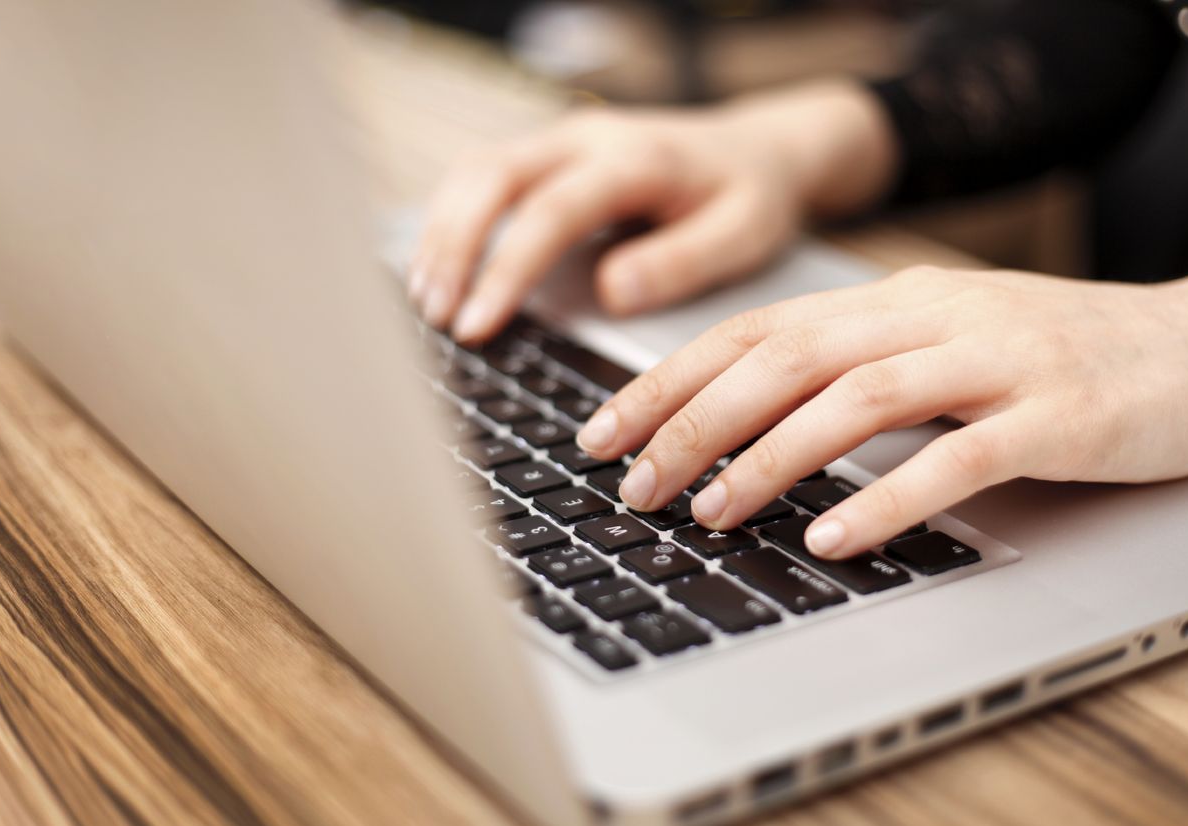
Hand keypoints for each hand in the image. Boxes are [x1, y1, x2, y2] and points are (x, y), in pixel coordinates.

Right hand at [408, 82, 896, 344]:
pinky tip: (440, 265)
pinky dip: (453, 217)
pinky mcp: (552, 154)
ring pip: (478, 169)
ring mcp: (565, 140)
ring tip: (426, 299)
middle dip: (454, 247)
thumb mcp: (743, 235)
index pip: (550, 211)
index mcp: (635, 159)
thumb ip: (681, 262)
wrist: (761, 150)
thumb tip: (611, 292)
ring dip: (443, 232)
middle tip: (435, 316)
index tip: (475, 325)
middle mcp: (589, 138)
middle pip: (494, 176)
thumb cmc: (752, 197)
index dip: (505, 269)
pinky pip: (485, 174)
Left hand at [575, 265, 1187, 558]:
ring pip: (857, 400)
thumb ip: (855, 369)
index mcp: (895, 300)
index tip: (605, 431)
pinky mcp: (1055, 415)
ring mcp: (997, 360)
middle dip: (693, 422)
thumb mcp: (941, 343)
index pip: (755, 330)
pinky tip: (830, 538)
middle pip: (786, 359)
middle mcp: (934, 317)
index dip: (669, 379)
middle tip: (633, 484)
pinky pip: (954, 457)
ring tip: (711, 513)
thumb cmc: (1056, 357)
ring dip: (769, 460)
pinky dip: (883, 498)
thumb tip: (743, 422)